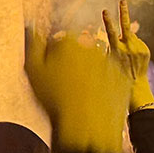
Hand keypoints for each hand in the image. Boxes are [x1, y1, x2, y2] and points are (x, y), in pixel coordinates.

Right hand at [25, 28, 126, 152]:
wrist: (86, 126)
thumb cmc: (56, 100)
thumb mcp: (33, 71)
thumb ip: (33, 44)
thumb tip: (32, 26)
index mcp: (69, 41)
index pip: (58, 40)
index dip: (52, 56)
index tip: (49, 71)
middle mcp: (91, 46)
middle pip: (78, 50)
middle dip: (71, 62)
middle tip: (64, 85)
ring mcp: (109, 61)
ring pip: (94, 63)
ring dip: (87, 73)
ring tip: (78, 95)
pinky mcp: (121, 76)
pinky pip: (109, 77)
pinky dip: (102, 84)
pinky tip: (93, 98)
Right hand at [103, 0, 152, 111]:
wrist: (134, 84)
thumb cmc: (117, 73)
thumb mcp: (110, 60)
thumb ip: (114, 45)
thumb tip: (121, 33)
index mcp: (116, 49)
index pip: (110, 32)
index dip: (107, 20)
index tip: (105, 10)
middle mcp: (128, 47)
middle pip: (126, 25)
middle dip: (123, 11)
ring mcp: (138, 48)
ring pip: (132, 36)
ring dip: (127, 40)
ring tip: (127, 55)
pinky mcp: (146, 50)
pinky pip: (138, 42)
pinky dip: (134, 46)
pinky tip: (134, 57)